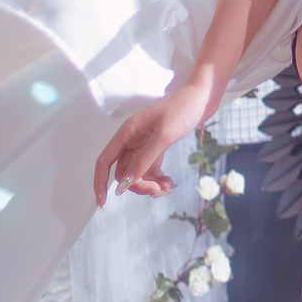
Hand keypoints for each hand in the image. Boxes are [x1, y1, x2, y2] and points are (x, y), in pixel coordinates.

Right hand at [93, 61, 218, 207]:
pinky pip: (151, 170)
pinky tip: (170, 182)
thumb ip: (144, 160)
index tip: (103, 202)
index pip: (105, 161)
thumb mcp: (163, 136)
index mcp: (127, 133)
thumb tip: (125, 183)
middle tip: (158, 189)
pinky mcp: (157, 148)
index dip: (100, 182)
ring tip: (168, 186)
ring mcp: (144, 145)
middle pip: (124, 172)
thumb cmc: (182, 109)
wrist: (202, 98)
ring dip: (151, 184)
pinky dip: (159, 179)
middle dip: (138, 185)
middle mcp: (132, 140)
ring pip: (138, 174)